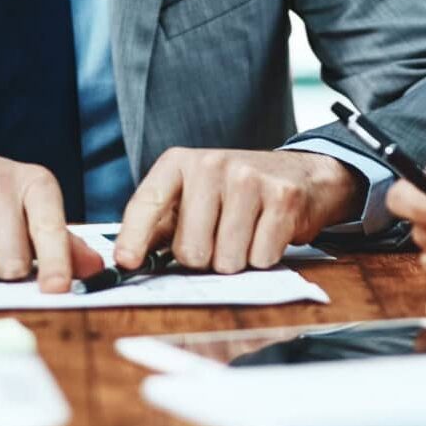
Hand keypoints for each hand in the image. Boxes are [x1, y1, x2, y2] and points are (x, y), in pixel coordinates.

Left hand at [113, 148, 363, 272]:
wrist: (299, 173)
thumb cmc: (234, 192)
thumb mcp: (191, 196)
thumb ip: (159, 226)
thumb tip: (127, 259)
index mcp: (178, 163)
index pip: (147, 203)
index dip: (133, 237)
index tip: (125, 262)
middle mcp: (209, 165)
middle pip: (190, 250)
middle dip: (204, 259)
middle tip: (217, 239)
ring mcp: (247, 179)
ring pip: (226, 261)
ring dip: (236, 260)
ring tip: (244, 234)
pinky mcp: (281, 198)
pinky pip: (261, 259)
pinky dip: (264, 257)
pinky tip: (266, 232)